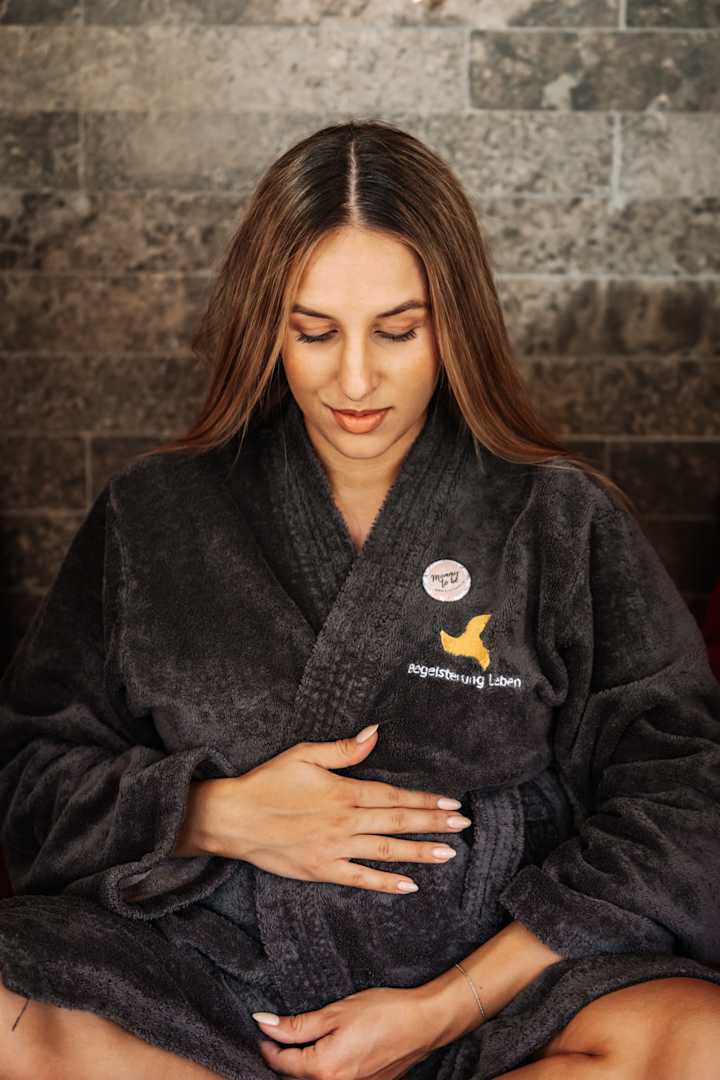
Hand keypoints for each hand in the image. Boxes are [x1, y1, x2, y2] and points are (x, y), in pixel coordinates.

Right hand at [195, 726, 471, 893]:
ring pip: (386, 851)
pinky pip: (360, 878)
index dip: (425, 801)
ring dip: (420, 852)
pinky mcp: (322, 870)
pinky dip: (386, 882)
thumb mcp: (303, 755)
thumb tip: (375, 733)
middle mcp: (345, 822)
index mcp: (344, 792)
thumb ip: (343, 749)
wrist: (234, 818)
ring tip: (450, 854)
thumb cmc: (268, 782)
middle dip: (433, 825)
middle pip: (397, 823)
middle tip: (464, 827)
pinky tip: (410, 885)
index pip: (393, 797)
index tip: (452, 804)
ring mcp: (335, 849)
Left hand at [252, 985, 437, 1078]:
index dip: (268, 1044)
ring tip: (303, 1039)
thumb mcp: (335, 1012)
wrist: (424, 1023)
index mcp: (323, 1069)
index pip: (281, 1062)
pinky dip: (324, 1067)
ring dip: (304, 1064)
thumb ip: (297, 1024)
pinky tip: (329, 1048)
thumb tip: (264, 1023)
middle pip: (295, 1076)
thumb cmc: (383, 1012)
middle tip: (280, 1031)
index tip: (263, 1027)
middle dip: (284, 1057)